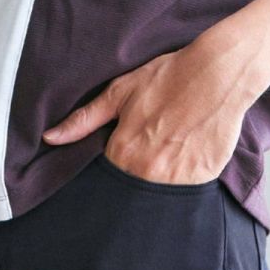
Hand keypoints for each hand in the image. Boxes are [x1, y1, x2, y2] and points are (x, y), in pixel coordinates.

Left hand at [43, 29, 258, 185]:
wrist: (219, 73)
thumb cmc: (168, 78)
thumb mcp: (120, 93)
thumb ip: (84, 120)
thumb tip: (50, 138)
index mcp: (124, 155)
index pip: (109, 182)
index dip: (116, 170)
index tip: (126, 156)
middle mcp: (147, 173)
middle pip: (133, 191)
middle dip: (138, 177)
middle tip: (154, 149)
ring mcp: (175, 181)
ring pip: (159, 196)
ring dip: (162, 179)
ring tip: (173, 149)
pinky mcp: (201, 181)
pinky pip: (186, 191)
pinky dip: (186, 178)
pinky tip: (190, 154)